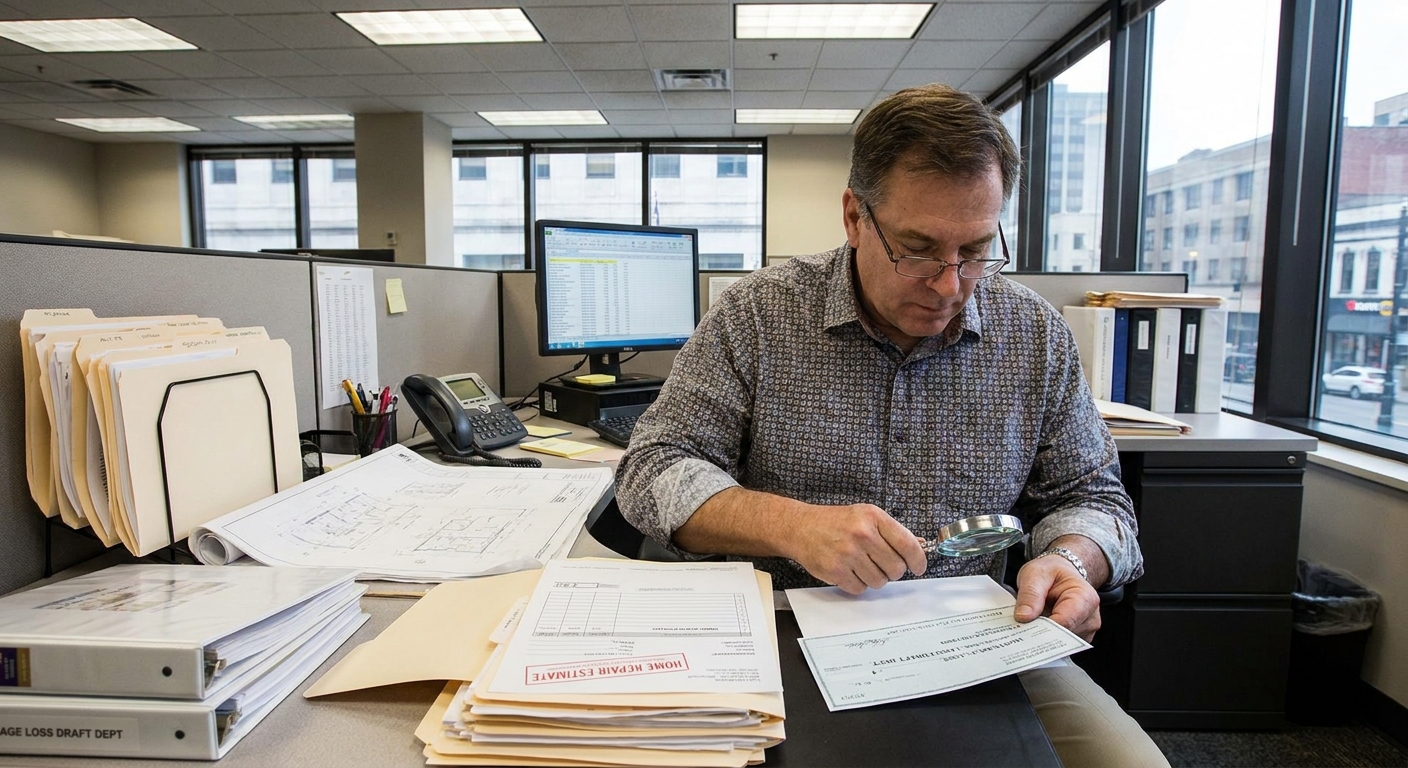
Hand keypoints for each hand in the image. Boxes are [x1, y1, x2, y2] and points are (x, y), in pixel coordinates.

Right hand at [787, 503, 926, 594]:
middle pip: (896, 568)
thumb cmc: (836, 522)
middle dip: (892, 571)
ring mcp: (848, 553)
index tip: (918, 567)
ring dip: (874, 578)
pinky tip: (849, 571)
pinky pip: (860, 589)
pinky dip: (857, 584)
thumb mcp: (866, 516)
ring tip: (861, 565)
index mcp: (874, 517)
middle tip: (881, 564)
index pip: (908, 545)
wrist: (801, 527)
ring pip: (879, 582)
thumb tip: (919, 545)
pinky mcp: (836, 570)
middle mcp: (862, 534)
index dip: (918, 560)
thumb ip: (892, 532)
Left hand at [1014, 554, 1101, 640]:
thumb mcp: (1035, 574)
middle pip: (1063, 636)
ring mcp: (1085, 630)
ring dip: (1041, 636)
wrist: (1060, 574)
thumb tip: (1023, 617)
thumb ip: (1030, 594)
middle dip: (1040, 633)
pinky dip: (1045, 639)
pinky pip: (1059, 645)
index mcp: (1085, 597)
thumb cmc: (1051, 572)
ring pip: (1059, 643)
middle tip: (1020, 625)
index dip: (1043, 628)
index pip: (1065, 623)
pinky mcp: (1077, 638)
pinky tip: (1037, 627)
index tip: (1023, 628)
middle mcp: (1090, 617)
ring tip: (1030, 621)